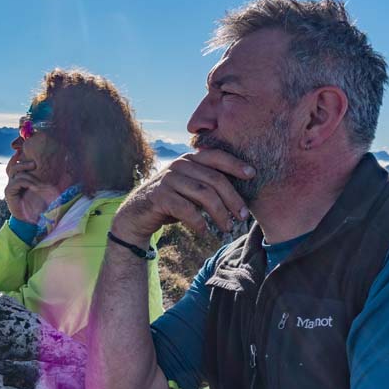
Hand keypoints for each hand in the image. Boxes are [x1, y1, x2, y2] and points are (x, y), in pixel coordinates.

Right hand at [4, 155, 56, 222]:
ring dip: (27, 173)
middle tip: (35, 163)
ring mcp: (11, 187)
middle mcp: (13, 181)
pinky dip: (26, 182)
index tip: (33, 156)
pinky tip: (36, 187)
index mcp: (20, 179)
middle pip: (14, 165)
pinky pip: (16, 182)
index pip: (16, 164)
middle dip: (23, 162)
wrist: (33, 221)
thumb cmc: (41, 206)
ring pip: (14, 172)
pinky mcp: (9, 193)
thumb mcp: (48, 191)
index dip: (21, 158)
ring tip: (38, 178)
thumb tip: (67, 173)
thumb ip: (51, 181)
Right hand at [111, 150, 254, 242]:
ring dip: (219, 214)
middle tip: (243, 216)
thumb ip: (207, 184)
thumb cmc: (170, 202)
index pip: (216, 156)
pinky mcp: (159, 196)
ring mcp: (168, 179)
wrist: (136, 214)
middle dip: (232, 199)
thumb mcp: (190, 189)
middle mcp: (179, 165)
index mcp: (188, 159)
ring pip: (203, 195)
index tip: (252, 174)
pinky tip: (204, 232)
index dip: (235, 164)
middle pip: (214, 179)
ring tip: (227, 227)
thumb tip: (240, 195)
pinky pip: (186, 209)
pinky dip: (198, 222)